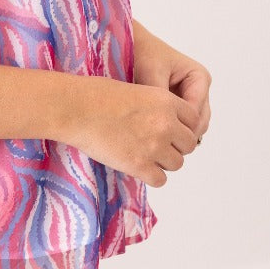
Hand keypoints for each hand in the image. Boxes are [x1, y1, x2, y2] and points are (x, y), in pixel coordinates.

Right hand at [55, 75, 200, 187]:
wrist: (76, 109)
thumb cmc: (97, 95)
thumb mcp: (136, 89)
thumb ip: (157, 106)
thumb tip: (165, 123)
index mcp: (166, 101)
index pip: (194, 120)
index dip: (182, 127)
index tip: (171, 131)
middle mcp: (166, 124)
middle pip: (188, 144)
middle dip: (176, 146)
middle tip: (158, 146)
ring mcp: (154, 146)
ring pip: (176, 163)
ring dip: (164, 162)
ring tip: (146, 156)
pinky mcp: (139, 165)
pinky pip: (160, 179)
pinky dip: (152, 176)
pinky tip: (138, 167)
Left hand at [132, 20, 211, 143]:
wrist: (128, 46)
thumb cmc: (141, 53)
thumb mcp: (152, 73)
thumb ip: (161, 98)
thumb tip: (164, 125)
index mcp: (199, 78)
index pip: (197, 112)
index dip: (181, 128)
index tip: (161, 138)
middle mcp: (199, 90)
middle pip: (198, 123)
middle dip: (181, 136)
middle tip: (159, 146)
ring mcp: (190, 100)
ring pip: (191, 128)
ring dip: (176, 136)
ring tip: (155, 142)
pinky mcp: (178, 107)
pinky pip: (179, 126)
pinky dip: (170, 132)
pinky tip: (153, 137)